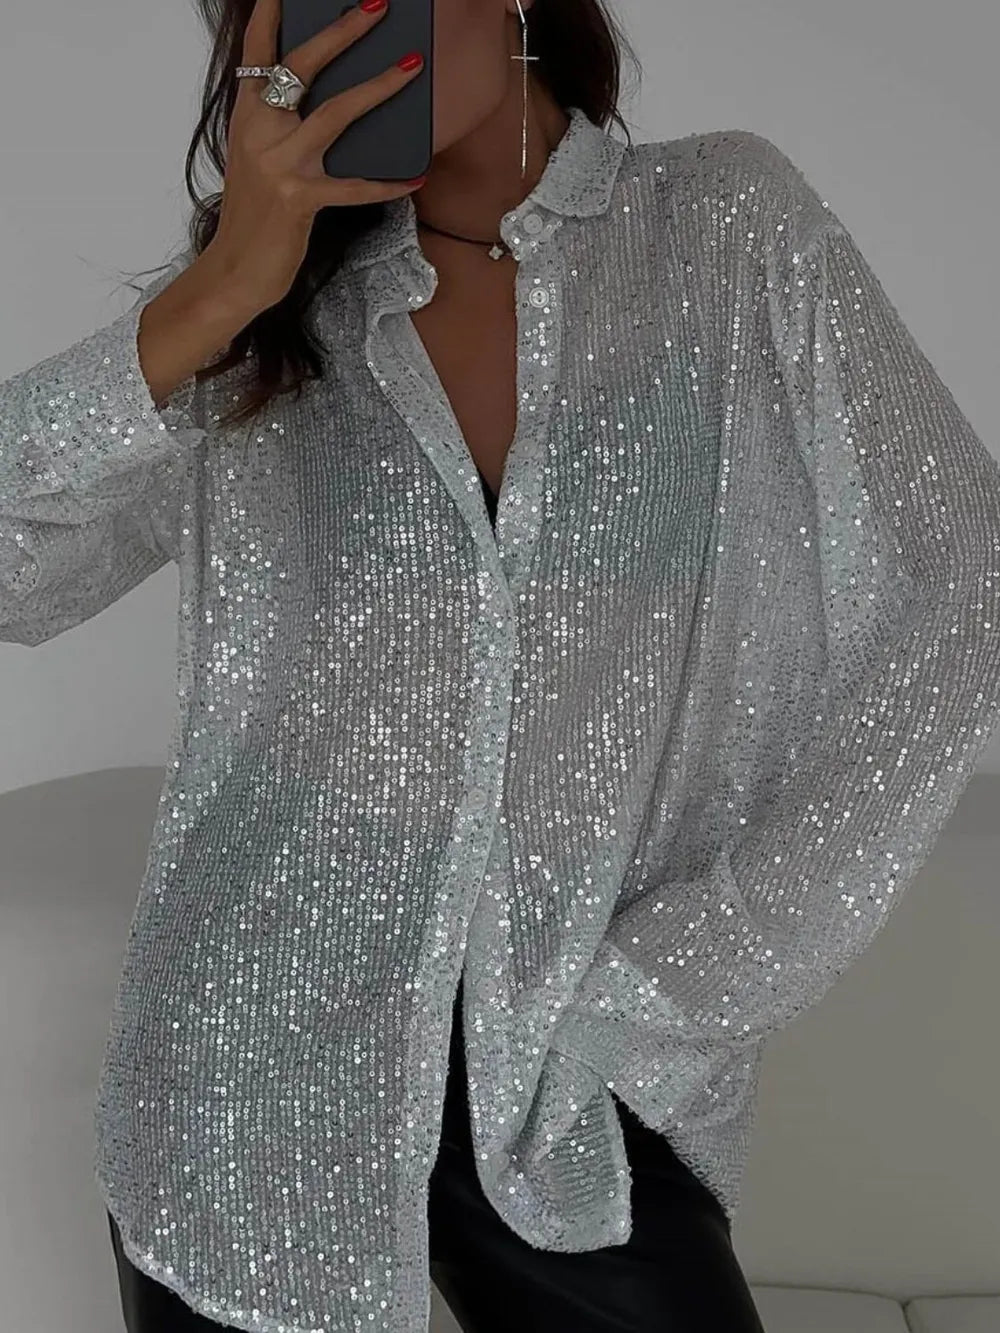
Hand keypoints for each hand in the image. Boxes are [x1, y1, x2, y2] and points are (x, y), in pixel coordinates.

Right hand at [202, 0, 424, 314]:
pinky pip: (354, 186)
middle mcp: (260, 131)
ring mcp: (280, 164)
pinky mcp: (300, 200)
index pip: (259, 52)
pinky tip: (415, 176)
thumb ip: (284, 127)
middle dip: (343, 32)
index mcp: (247, 116)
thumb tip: (331, 101)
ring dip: (378, 88)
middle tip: (377, 7)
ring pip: (335, 113)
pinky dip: (386, 183)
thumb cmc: (254, 217)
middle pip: (303, 66)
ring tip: (411, 67)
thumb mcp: (260, 161)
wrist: (234, 271)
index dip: (272, 15)